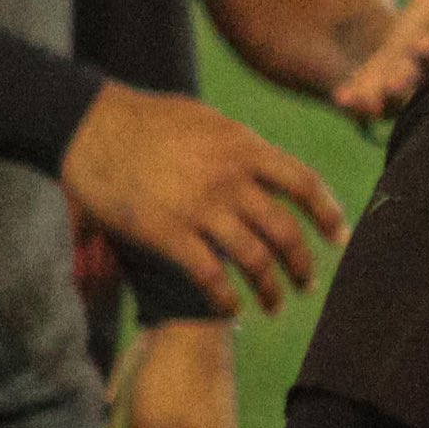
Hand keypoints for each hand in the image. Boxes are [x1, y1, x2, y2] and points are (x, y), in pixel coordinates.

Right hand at [56, 83, 344, 312]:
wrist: (89, 124)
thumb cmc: (148, 119)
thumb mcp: (209, 121)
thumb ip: (242, 147)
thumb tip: (265, 164)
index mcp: (245, 149)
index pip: (303, 184)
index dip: (328, 214)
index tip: (339, 238)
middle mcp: (230, 180)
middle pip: (284, 231)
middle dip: (302, 264)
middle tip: (308, 283)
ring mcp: (200, 208)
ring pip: (254, 259)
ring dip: (271, 288)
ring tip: (277, 305)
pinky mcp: (167, 232)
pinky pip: (210, 274)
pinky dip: (227, 297)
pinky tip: (233, 309)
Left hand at [333, 0, 428, 122]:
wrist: (374, 65)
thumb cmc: (420, 30)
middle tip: (423, 43)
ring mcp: (397, 90)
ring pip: (402, 95)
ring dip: (400, 87)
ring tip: (395, 78)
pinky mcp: (364, 99)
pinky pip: (361, 109)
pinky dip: (356, 105)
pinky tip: (346, 97)